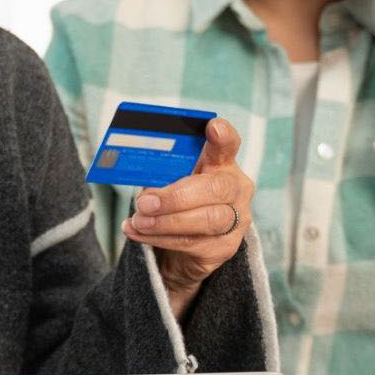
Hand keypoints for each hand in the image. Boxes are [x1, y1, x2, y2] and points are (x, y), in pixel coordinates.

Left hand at [120, 118, 253, 316]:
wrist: (185, 248)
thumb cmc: (178, 203)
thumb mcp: (171, 181)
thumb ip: (163, 175)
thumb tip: (140, 178)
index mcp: (222, 164)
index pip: (228, 145)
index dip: (223, 136)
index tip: (213, 127)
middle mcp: (236, 189)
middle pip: (215, 188)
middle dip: (176, 196)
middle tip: (145, 202)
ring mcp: (236, 220)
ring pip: (205, 219)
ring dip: (165, 221)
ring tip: (138, 220)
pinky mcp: (225, 248)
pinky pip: (192, 243)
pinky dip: (159, 238)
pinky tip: (138, 232)